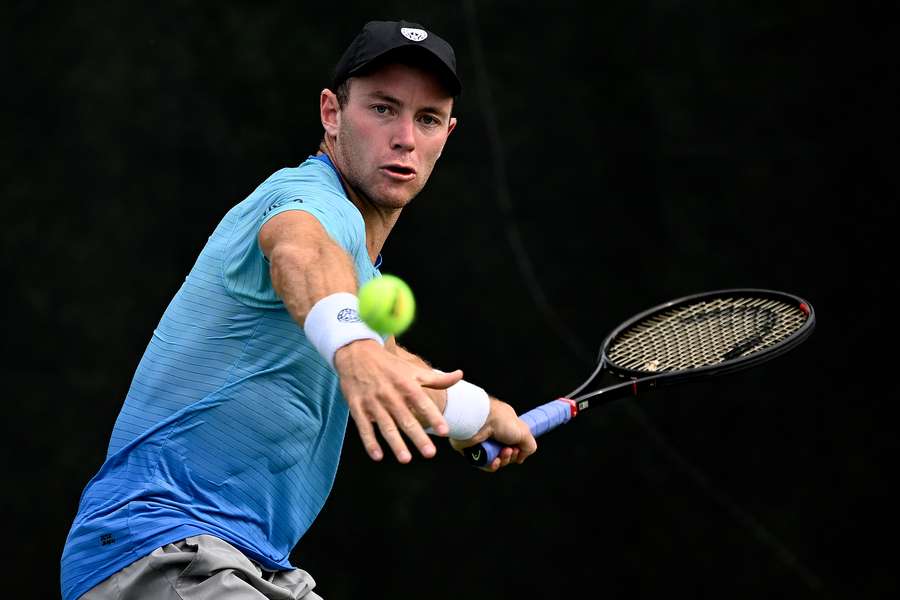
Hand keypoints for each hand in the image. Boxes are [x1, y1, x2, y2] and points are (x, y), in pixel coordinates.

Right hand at [334, 339, 462, 462]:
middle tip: (430, 453)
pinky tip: (377, 455)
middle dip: (418, 437)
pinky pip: (364, 427)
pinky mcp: (357, 407)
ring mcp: (373, 402)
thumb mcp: (413, 369)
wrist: (356, 353)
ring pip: (386, 426)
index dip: (434, 417)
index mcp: (407, 385)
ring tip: (406, 459)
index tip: (444, 431)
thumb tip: (460, 376)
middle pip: (406, 419)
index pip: (423, 403)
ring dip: (396, 443)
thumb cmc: (389, 365)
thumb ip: (437, 378)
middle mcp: (391, 395)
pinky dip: (370, 442)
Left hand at [449, 398, 536, 471]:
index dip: (519, 449)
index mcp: (506, 425)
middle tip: (510, 450)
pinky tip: (494, 461)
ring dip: (503, 461)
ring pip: (496, 460)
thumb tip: (521, 457)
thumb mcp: (524, 432)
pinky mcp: (473, 450)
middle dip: (511, 456)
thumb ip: (529, 446)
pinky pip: (484, 464)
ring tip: (502, 453)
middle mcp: (494, 433)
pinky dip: (491, 465)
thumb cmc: (499, 421)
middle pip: (506, 454)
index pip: (514, 442)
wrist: (478, 421)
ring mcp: (483, 442)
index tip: (519, 449)